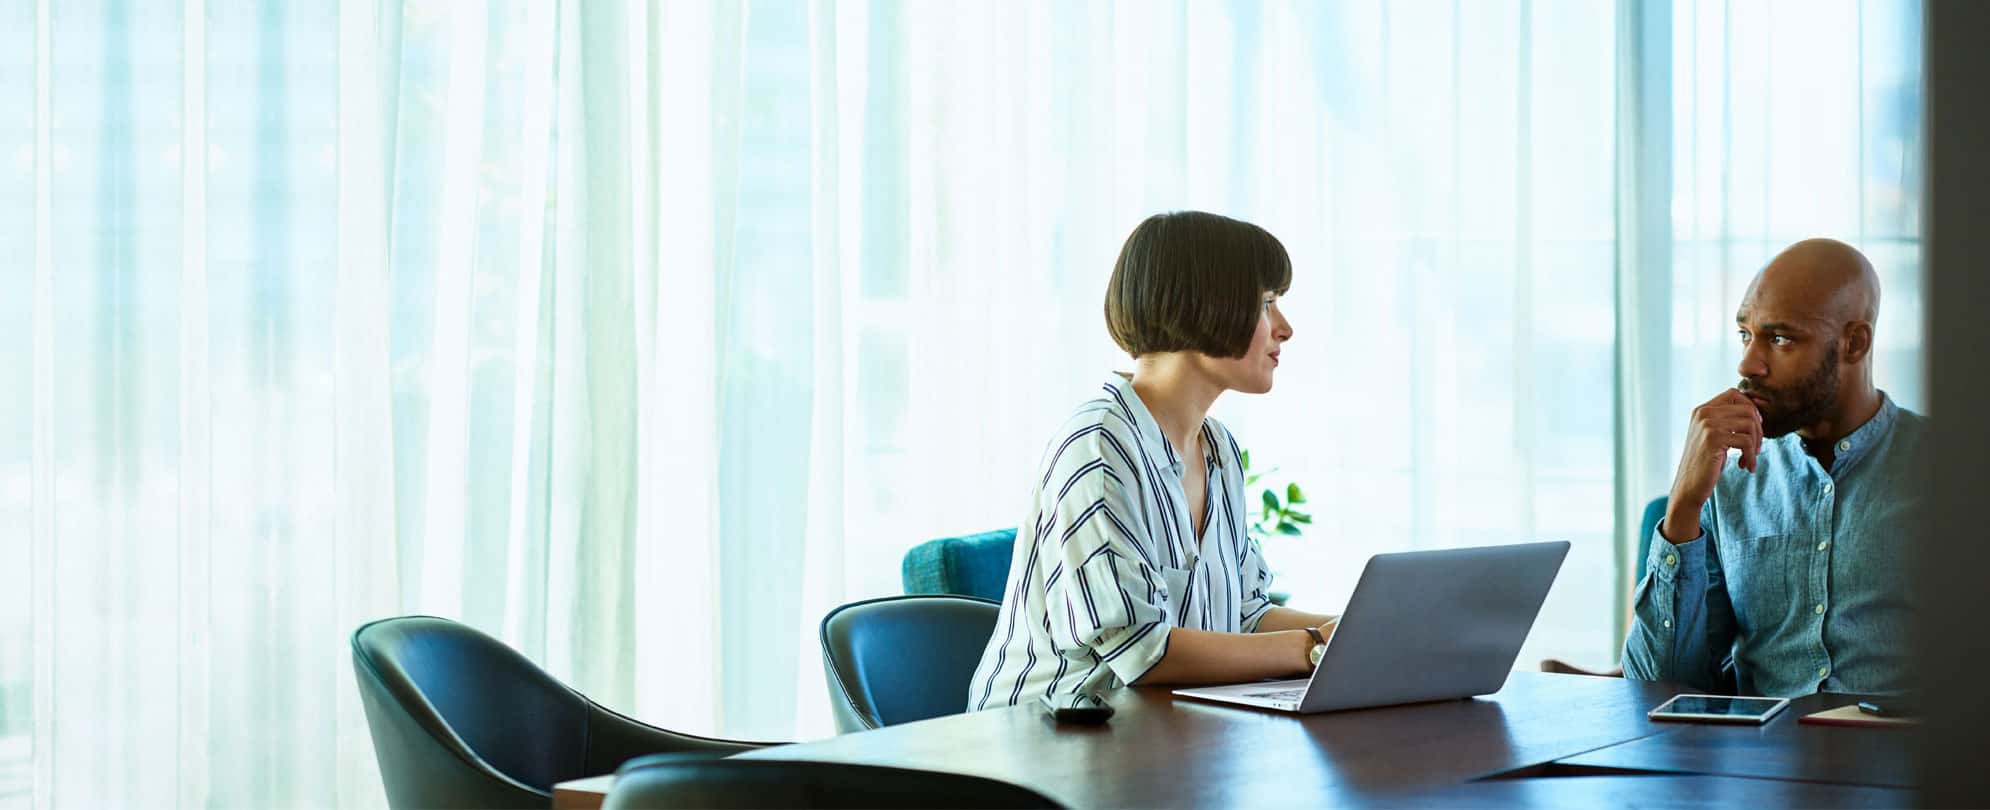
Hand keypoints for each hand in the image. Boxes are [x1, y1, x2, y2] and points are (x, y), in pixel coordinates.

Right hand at [1662, 389, 1760, 541]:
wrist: (1689, 486)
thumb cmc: (1705, 463)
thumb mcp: (1714, 436)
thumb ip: (1728, 420)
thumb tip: (1758, 408)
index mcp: (1702, 410)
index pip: (1734, 394)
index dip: (1750, 408)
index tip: (1753, 429)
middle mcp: (1703, 413)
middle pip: (1747, 409)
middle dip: (1758, 430)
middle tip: (1755, 448)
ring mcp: (1708, 425)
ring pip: (1750, 424)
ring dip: (1756, 444)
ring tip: (1750, 458)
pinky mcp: (1713, 439)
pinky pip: (1746, 441)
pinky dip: (1752, 456)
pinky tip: (1746, 467)